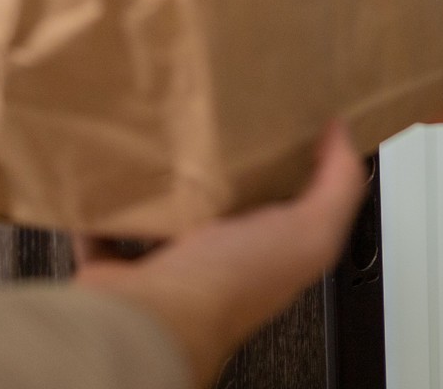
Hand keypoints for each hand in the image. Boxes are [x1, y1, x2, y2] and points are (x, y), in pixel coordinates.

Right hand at [72, 121, 367, 386]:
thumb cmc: (230, 287)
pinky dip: (98, 211)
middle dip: (215, 172)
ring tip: (158, 141)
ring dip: (158, 188)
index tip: (275, 121)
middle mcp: (215, 264)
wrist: (154, 322)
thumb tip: (344, 137)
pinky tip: (101, 178)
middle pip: (219, 210)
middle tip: (209, 120)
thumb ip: (336, 186)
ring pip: (163, 219)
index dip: (284, 169)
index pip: (283, 210)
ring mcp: (165, 269)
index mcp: (264, 255)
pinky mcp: (119, 272)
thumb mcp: (310, 232)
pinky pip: (103, 235)